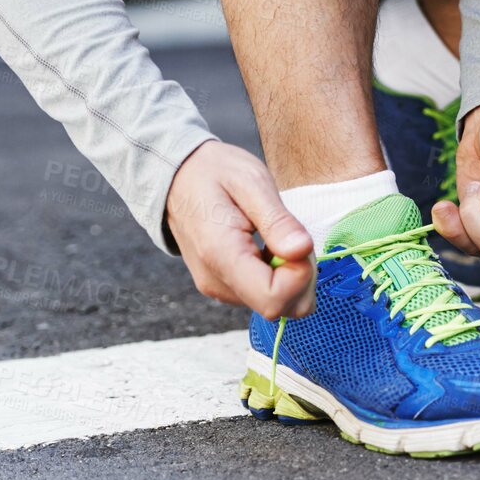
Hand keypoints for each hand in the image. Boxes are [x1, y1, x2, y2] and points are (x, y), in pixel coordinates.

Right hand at [165, 140, 315, 318]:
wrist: (177, 176)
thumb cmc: (214, 172)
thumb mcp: (251, 182)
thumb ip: (277, 220)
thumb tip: (302, 250)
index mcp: (221, 256)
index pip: (274, 298)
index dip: (300, 276)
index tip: (298, 243)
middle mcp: (218, 282)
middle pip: (280, 307)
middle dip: (301, 276)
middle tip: (290, 236)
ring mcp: (221, 289)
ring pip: (278, 304)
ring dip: (291, 274)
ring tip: (275, 236)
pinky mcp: (226, 288)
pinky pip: (266, 295)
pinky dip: (279, 275)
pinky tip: (267, 246)